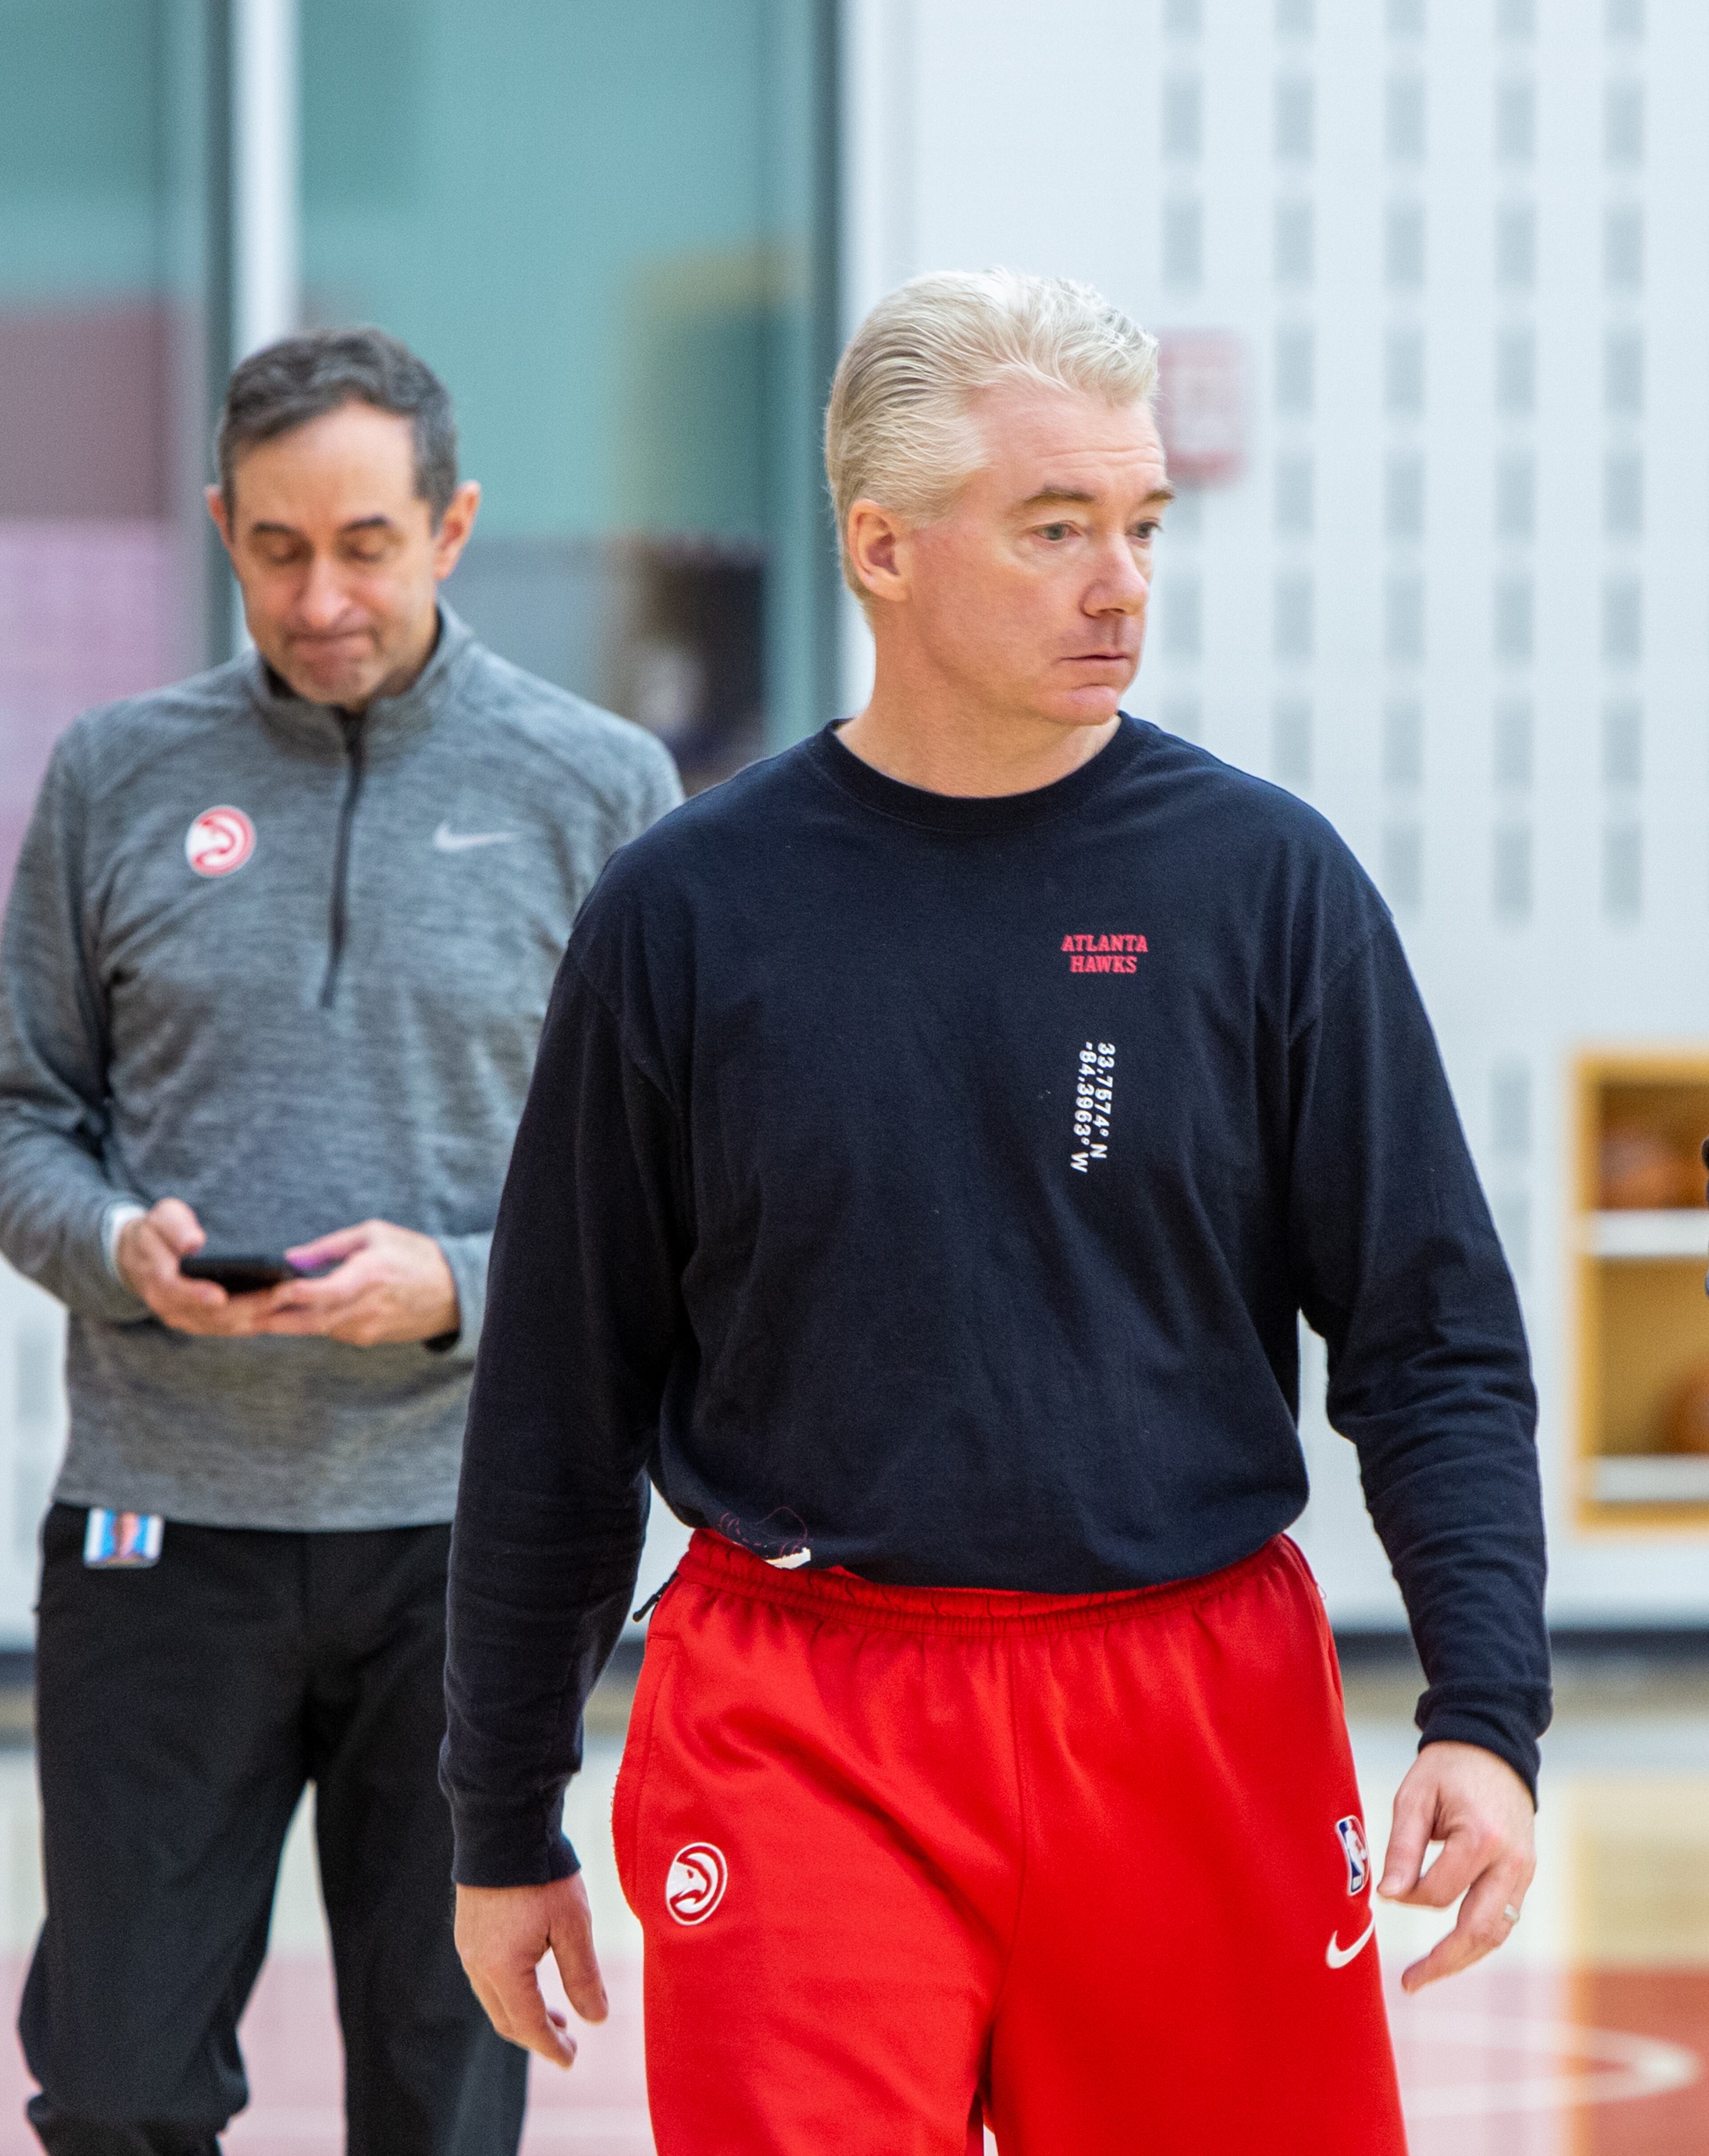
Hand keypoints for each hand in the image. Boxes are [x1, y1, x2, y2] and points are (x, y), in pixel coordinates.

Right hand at [115, 1199, 298, 1336]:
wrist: (142, 1257)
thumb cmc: (157, 1232)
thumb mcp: (160, 1218)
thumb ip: (174, 1227)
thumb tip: (193, 1242)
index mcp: (157, 1280)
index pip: (175, 1291)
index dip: (196, 1294)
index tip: (219, 1295)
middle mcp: (171, 1307)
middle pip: (210, 1315)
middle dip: (248, 1305)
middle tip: (282, 1292)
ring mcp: (188, 1319)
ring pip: (226, 1325)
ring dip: (259, 1315)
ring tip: (290, 1297)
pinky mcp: (204, 1323)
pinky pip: (233, 1326)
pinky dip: (257, 1320)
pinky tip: (284, 1307)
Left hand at [255, 1219, 459, 1344]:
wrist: (454, 1292)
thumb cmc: (413, 1255)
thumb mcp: (374, 1234)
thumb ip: (330, 1246)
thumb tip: (290, 1258)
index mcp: (368, 1277)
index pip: (321, 1293)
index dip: (289, 1295)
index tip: (261, 1292)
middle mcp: (364, 1309)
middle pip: (305, 1321)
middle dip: (267, 1320)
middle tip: (231, 1317)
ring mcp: (365, 1329)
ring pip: (312, 1329)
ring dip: (278, 1324)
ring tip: (242, 1316)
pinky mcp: (365, 1338)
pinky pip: (327, 1331)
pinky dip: (304, 1324)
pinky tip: (280, 1317)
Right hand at [455, 1873, 608, 2068]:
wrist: (504, 1825)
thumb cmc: (543, 1874)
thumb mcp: (573, 1925)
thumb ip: (583, 1975)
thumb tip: (596, 2019)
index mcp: (503, 1969)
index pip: (528, 2025)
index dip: (551, 2047)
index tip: (570, 2061)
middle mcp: (477, 1965)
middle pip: (506, 2018)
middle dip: (537, 2036)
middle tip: (567, 2042)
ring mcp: (468, 1947)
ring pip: (495, 1999)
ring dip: (523, 2013)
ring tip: (555, 2015)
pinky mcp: (468, 1930)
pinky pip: (487, 1977)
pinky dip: (511, 1991)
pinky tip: (531, 1979)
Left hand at [1379, 1740, 1535, 1992]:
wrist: (1492, 1748)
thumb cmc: (1447, 1770)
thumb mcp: (1415, 1797)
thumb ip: (1403, 1848)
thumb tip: (1389, 1897)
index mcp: (1482, 1838)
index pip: (1440, 1892)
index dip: (1409, 1895)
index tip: (1388, 1890)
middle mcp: (1511, 1862)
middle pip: (1479, 1929)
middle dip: (1444, 1962)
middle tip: (1409, 1982)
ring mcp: (1525, 1871)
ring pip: (1496, 1933)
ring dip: (1463, 1959)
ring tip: (1426, 1976)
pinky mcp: (1526, 1875)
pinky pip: (1504, 1919)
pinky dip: (1479, 1940)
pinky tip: (1452, 1952)